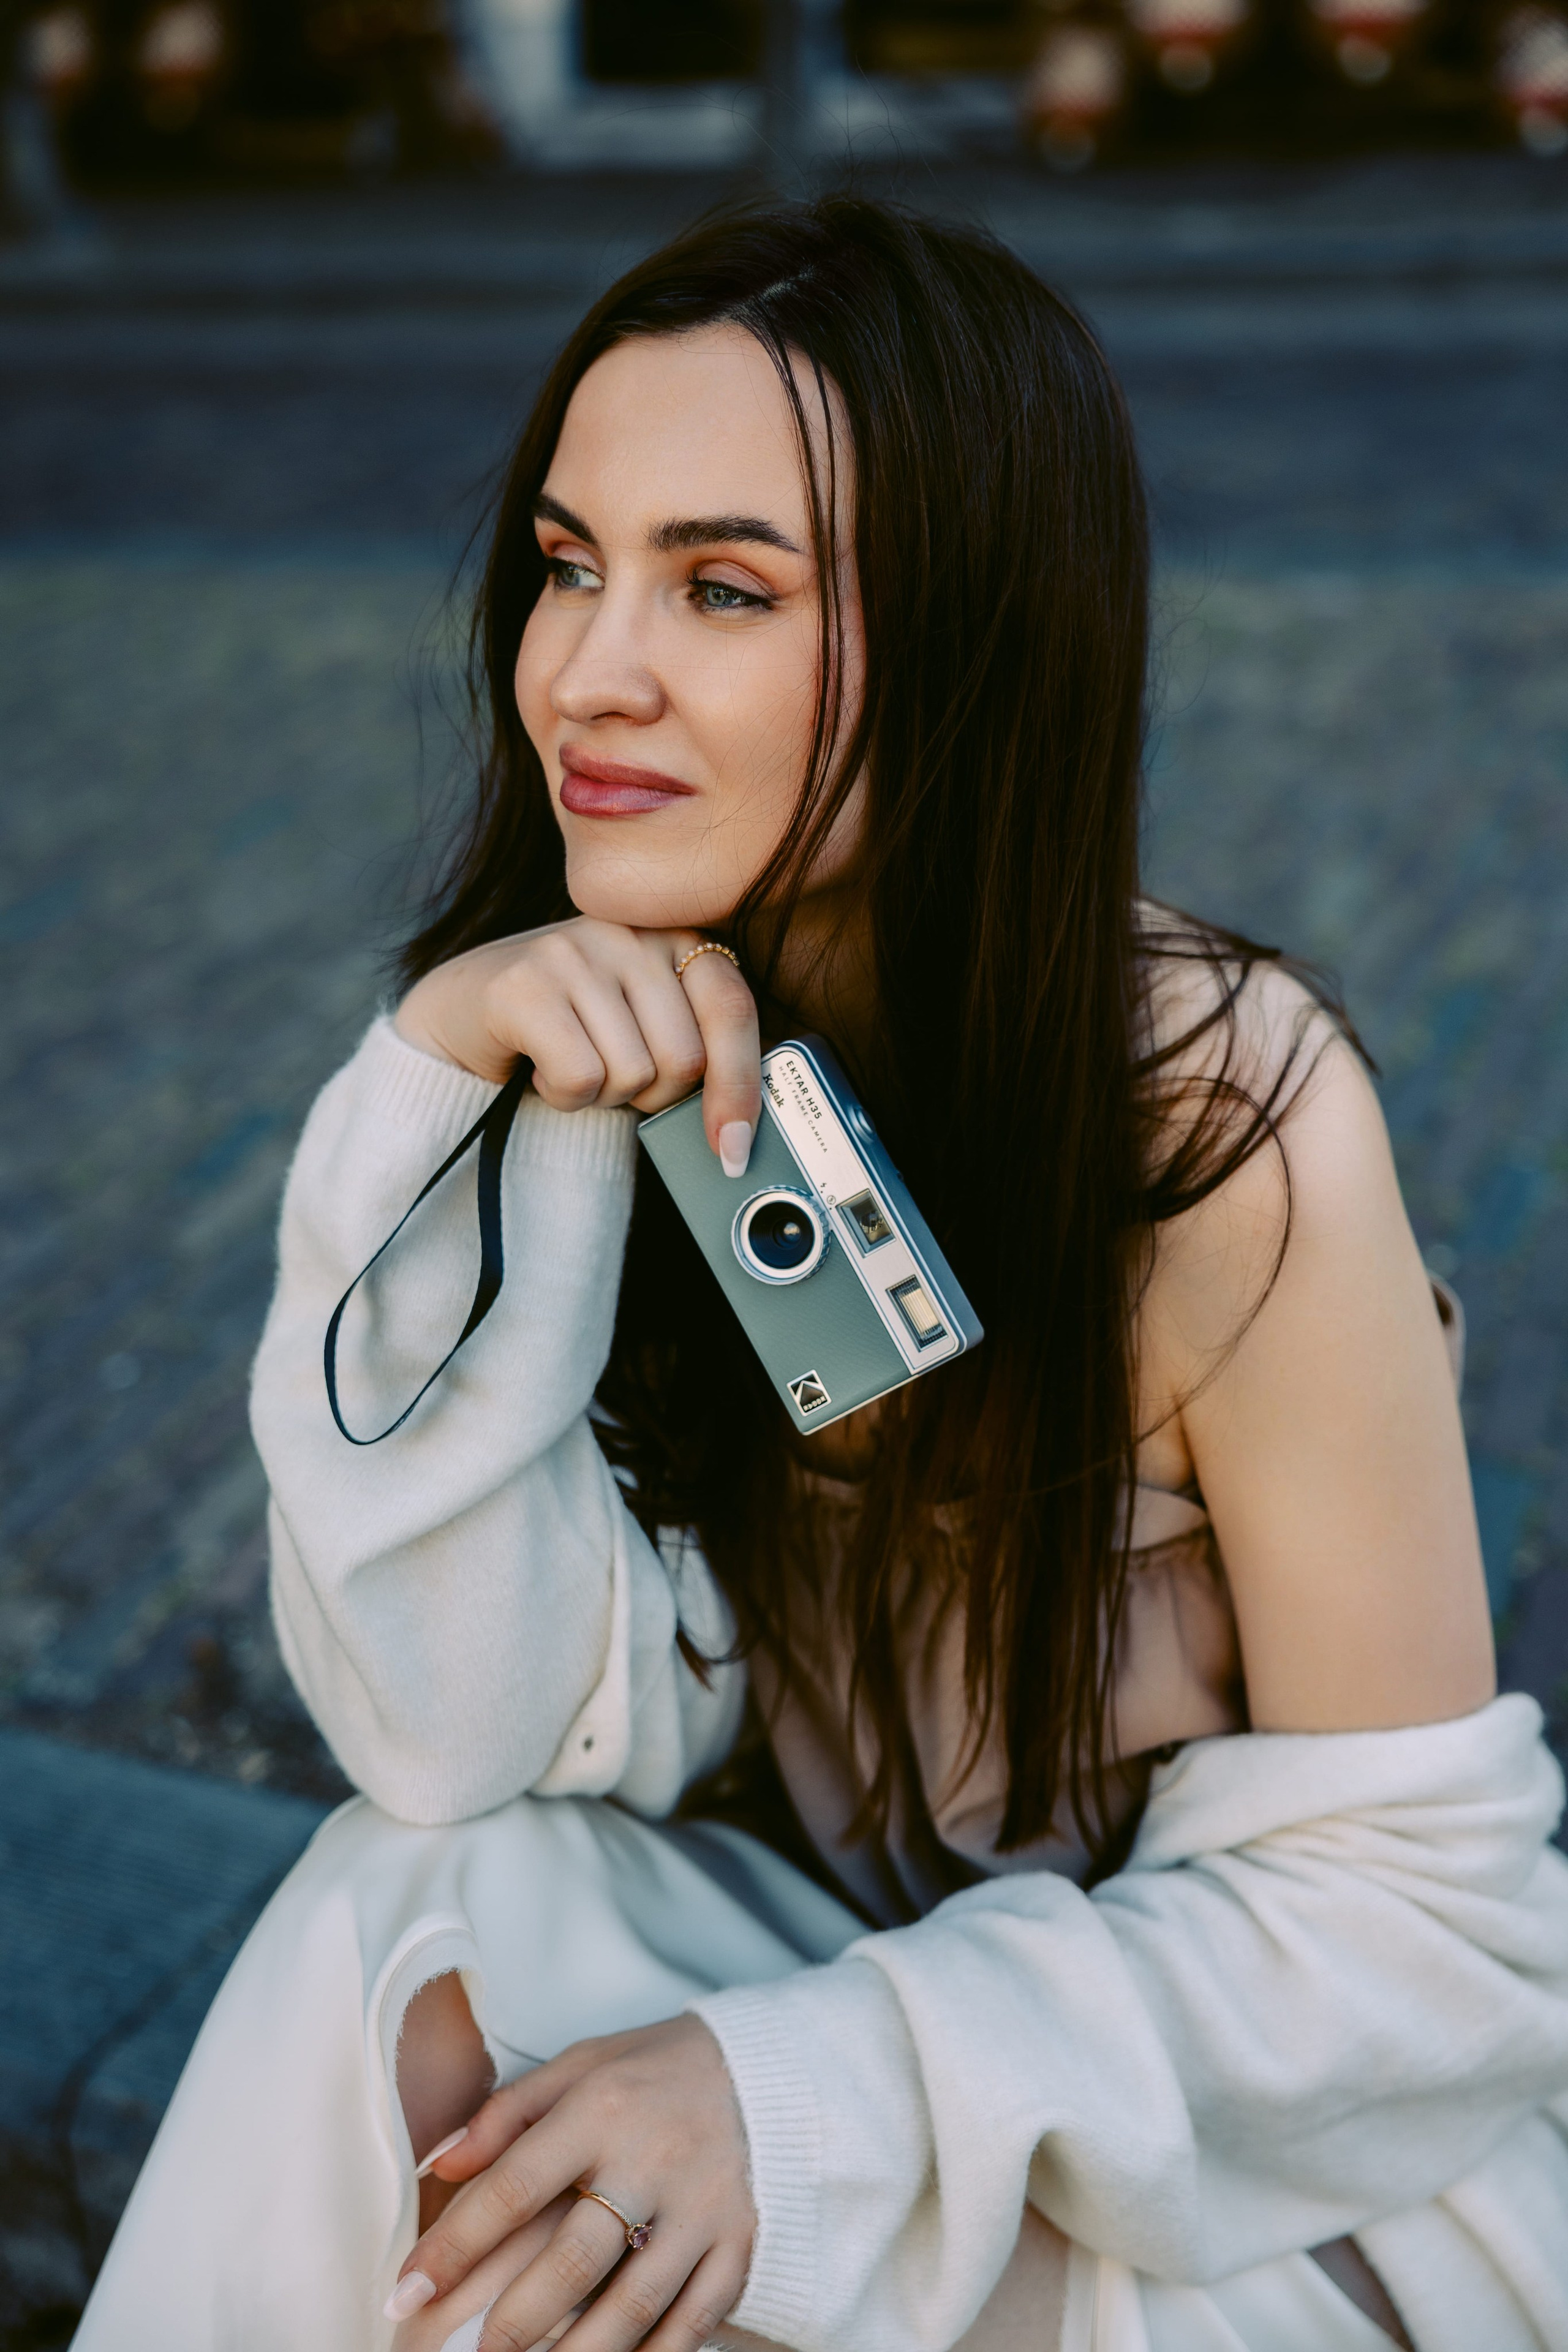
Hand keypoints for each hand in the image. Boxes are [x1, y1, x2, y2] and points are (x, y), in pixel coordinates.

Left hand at [386, 2015, 755, 2351]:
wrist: (773, 2067)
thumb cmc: (657, 2069)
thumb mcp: (582, 2063)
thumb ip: (508, 2113)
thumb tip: (437, 2163)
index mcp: (602, 2107)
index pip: (513, 2187)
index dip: (453, 2245)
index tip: (404, 2292)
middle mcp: (652, 2159)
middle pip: (570, 2261)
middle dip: (508, 2324)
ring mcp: (702, 2208)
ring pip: (630, 2305)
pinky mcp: (741, 2243)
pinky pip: (693, 2320)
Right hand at [395, 920, 759, 1174]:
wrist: (462, 1012)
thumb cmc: (568, 1029)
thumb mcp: (645, 1027)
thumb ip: (696, 1048)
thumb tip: (741, 1130)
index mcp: (674, 937)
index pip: (732, 1009)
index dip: (741, 1086)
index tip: (734, 1147)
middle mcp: (629, 932)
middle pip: (684, 1057)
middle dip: (653, 1096)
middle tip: (614, 1081)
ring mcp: (573, 951)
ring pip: (633, 1073)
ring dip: (602, 1096)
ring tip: (571, 1065)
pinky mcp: (524, 984)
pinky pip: (581, 1078)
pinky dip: (563, 1097)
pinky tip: (541, 1069)